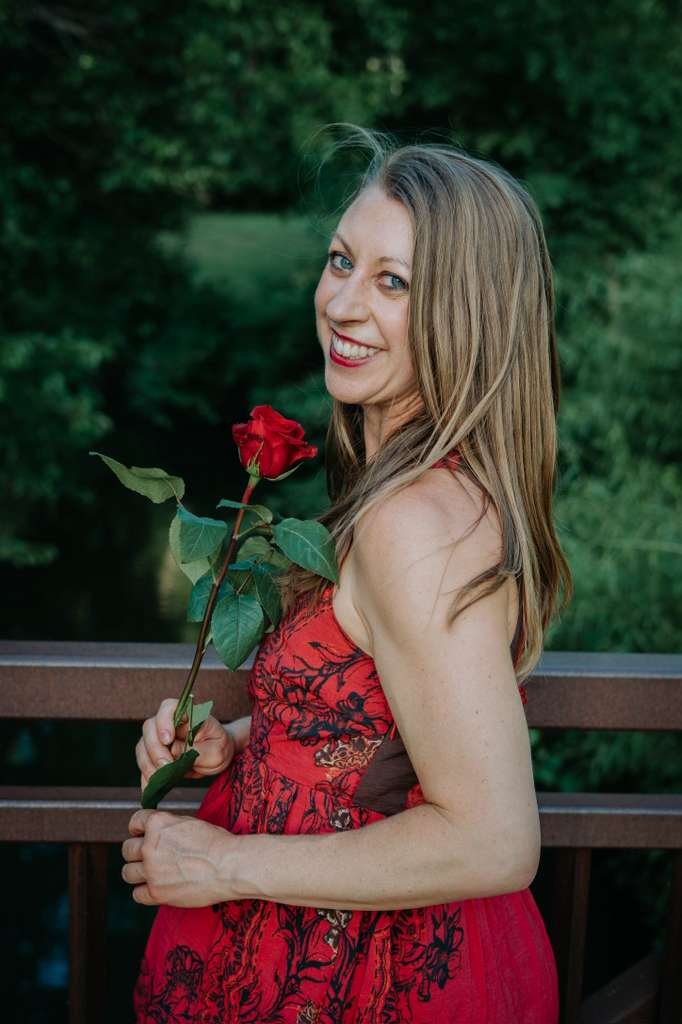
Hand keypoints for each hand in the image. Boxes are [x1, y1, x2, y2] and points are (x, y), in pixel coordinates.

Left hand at [121, 809, 239, 905]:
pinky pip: (137, 894)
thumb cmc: (216, 842)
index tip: (141, 834)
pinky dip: (144, 892)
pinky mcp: (157, 893)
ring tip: (149, 873)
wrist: (229, 865)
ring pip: (127, 873)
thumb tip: (157, 833)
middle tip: (147, 856)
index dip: (138, 828)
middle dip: (136, 851)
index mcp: (158, 824)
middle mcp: (150, 846)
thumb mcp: (189, 823)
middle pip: (126, 849)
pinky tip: (156, 888)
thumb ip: (168, 827)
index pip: (134, 822)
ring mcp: (151, 871)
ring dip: (137, 872)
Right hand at [135, 697, 234, 793]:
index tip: (167, 740)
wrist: (217, 755)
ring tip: (162, 779)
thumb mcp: (217, 751)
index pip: (168, 707)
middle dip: (155, 749)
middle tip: (166, 766)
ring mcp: (158, 737)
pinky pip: (143, 764)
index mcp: (187, 714)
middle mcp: (169, 722)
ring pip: (142, 747)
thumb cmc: (219, 746)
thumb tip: (173, 752)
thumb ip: (197, 751)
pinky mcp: (154, 754)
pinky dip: (145, 777)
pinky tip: (150, 789)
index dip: (164, 722)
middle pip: (150, 728)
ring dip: (148, 764)